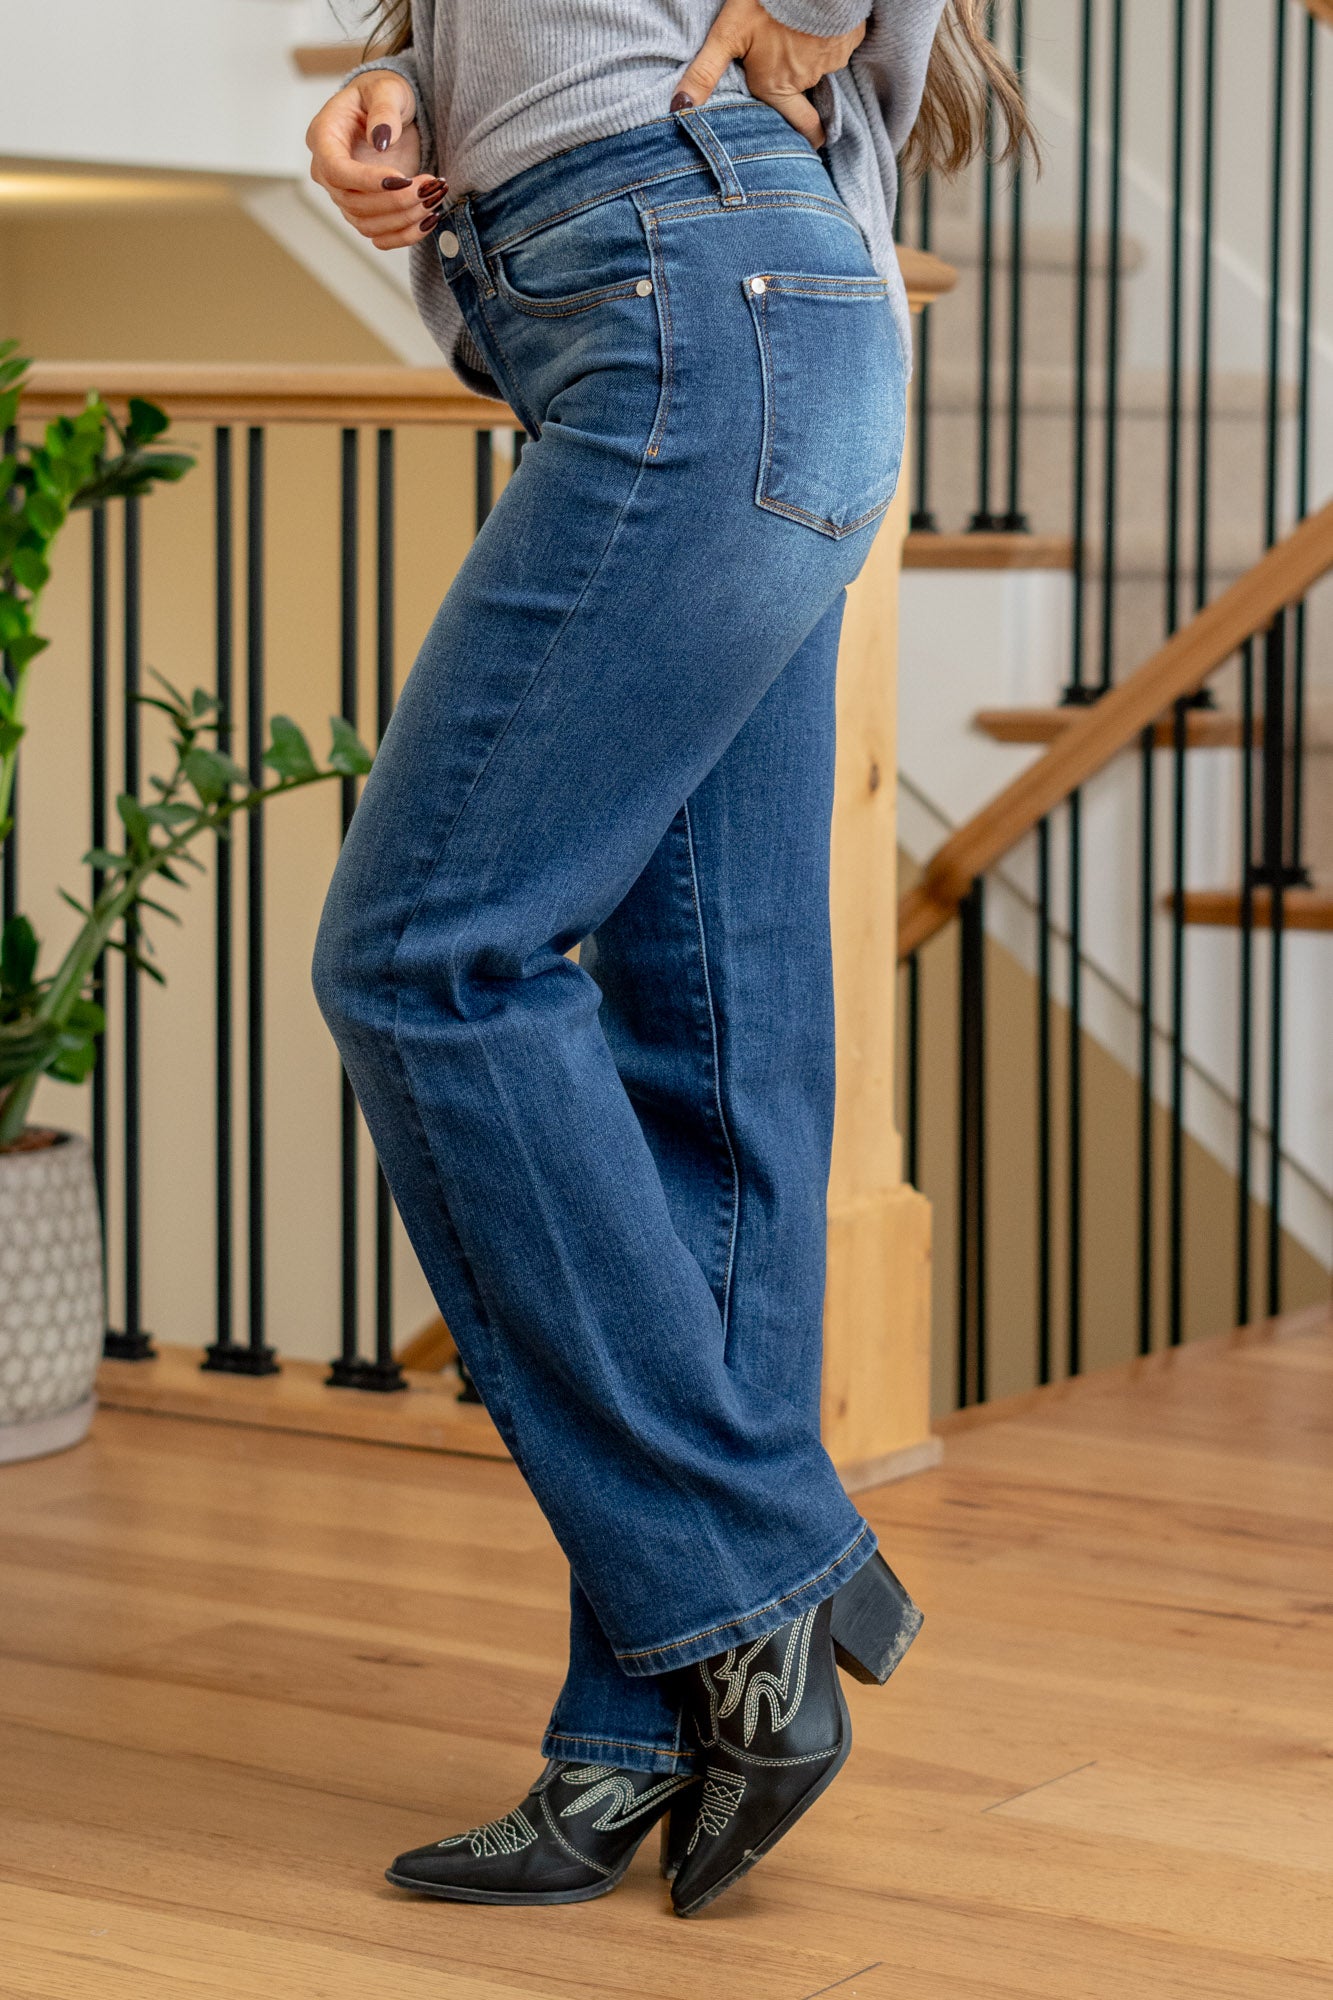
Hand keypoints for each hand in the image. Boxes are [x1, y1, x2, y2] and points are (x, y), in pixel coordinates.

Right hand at [306, 72, 444, 250]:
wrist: (391, 112)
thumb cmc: (384, 94)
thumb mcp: (387, 89)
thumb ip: (384, 110)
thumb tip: (381, 139)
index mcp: (324, 137)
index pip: (337, 171)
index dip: (367, 181)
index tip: (402, 179)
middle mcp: (328, 171)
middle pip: (354, 203)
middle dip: (396, 201)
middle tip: (429, 186)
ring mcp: (345, 195)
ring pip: (367, 225)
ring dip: (404, 219)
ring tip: (434, 197)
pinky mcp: (364, 211)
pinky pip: (380, 237)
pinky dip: (405, 235)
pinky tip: (429, 220)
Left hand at [673, 0, 865, 148]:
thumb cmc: (765, 4)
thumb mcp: (727, 34)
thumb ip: (706, 71)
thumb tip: (679, 108)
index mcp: (777, 86)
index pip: (801, 127)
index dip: (807, 137)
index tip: (809, 142)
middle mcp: (805, 81)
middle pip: (805, 97)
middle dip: (802, 97)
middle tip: (794, 87)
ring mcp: (831, 60)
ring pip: (818, 67)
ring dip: (809, 57)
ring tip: (794, 38)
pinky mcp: (849, 38)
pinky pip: (838, 44)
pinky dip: (828, 38)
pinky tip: (815, 24)